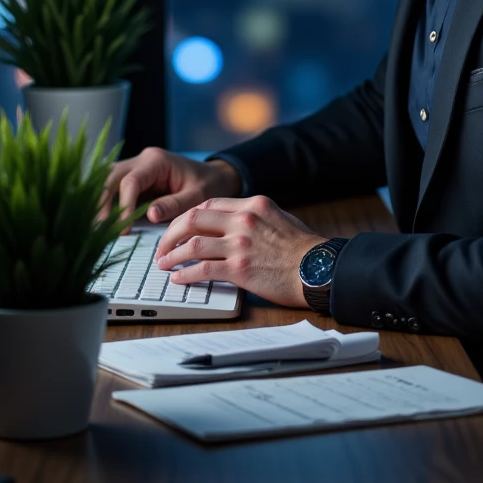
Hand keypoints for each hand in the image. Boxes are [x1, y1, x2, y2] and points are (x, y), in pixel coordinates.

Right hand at [100, 147, 243, 223]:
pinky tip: (103, 221)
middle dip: (103, 203)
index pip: (131, 181)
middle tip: (99, 229)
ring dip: (101, 202)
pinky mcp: (134, 179)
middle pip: (111, 177)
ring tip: (96, 227)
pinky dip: (107, 202)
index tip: (124, 229)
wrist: (214, 176)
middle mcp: (142, 160)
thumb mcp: (198, 197)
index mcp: (157, 161)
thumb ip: (175, 204)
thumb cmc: (208, 185)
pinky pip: (114, 187)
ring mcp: (136, 167)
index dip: (124, 205)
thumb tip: (149, 215)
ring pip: (107, 180)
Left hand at [154, 195, 321, 307]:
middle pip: (193, 219)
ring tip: (163, 264)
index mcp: (252, 205)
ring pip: (192, 244)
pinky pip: (202, 269)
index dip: (187, 217)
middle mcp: (243, 220)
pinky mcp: (240, 268)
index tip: (178, 229)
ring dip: (172, 255)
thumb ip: (254, 218)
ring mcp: (240, 244)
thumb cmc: (303, 248)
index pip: (208, 204)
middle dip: (171, 233)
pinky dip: (185, 274)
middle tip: (163, 246)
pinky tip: (178, 279)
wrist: (318, 269)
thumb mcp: (279, 218)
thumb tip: (232, 226)